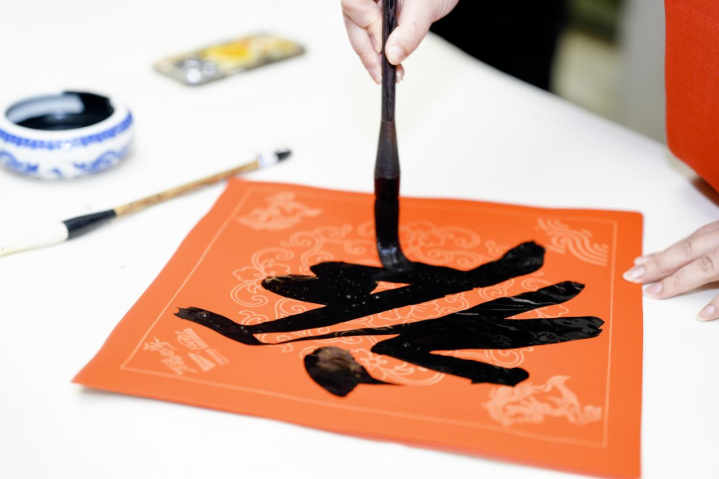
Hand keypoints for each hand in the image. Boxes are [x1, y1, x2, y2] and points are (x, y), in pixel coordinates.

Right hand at [341, 0, 459, 83]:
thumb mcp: (425, 8)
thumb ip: (409, 32)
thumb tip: (392, 56)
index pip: (355, 5)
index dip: (367, 28)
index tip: (384, 49)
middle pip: (353, 22)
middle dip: (367, 51)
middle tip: (382, 74)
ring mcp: (368, 5)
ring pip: (359, 33)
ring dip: (373, 58)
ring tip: (392, 75)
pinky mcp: (374, 17)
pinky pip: (369, 37)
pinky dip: (379, 54)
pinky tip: (392, 68)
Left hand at [623, 221, 718, 320]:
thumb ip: (698, 247)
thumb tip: (655, 259)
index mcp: (718, 233)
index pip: (684, 246)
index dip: (658, 258)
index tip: (635, 268)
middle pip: (687, 253)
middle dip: (657, 266)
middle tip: (632, 278)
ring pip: (706, 268)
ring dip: (678, 281)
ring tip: (653, 293)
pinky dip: (718, 304)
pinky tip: (701, 314)